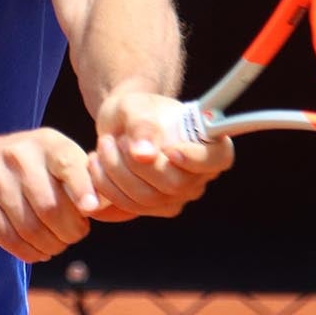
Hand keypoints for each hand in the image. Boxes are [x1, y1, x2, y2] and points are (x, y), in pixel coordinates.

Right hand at [0, 128, 102, 262]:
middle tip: (74, 236)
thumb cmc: (33, 167)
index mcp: (47, 143)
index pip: (69, 165)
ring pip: (29, 226)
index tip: (90, 210)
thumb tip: (106, 204)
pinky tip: (37, 252)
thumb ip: (84, 177)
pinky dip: (28, 252)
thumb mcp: (57, 159)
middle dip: (69, 232)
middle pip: (50, 207)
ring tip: (56, 245)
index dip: (82, 189)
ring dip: (50, 245)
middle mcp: (19, 155)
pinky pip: (7, 236)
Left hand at [87, 81, 234, 219]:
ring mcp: (180, 195)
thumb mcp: (136, 106)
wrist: (122, 125)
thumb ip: (142, 125)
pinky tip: (98, 164)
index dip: (196, 159)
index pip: (217, 158)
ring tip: (103, 146)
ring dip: (115, 172)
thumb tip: (144, 155)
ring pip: (148, 198)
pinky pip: (131, 206)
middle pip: (174, 183)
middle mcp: (200, 174)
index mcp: (208, 142)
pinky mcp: (157, 207)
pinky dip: (108, 185)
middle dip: (134, 163)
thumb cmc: (137, 110)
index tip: (171, 150)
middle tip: (112, 140)